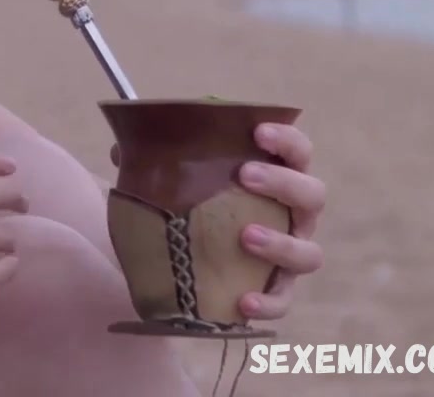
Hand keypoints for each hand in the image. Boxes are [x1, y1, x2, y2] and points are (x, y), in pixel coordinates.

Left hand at [109, 122, 325, 321]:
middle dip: (284, 182)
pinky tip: (244, 302)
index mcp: (277, 178)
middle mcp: (293, 216)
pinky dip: (268, 303)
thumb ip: (158, 163)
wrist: (191, 262)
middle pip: (313, 195)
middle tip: (245, 175)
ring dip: (281, 243)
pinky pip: (283, 301)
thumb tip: (120, 150)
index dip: (287, 139)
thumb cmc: (197, 207)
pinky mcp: (277, 291)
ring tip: (244, 235)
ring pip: (308, 252)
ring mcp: (289, 255)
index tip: (258, 130)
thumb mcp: (180, 182)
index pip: (298, 152)